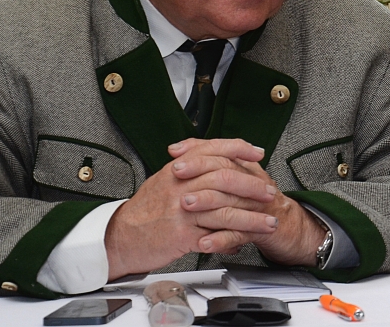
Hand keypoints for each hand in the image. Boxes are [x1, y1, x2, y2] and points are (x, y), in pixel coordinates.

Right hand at [104, 139, 275, 278]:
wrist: (120, 237)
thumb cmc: (144, 211)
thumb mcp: (164, 180)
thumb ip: (189, 166)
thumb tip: (214, 155)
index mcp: (178, 169)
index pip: (213, 149)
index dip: (238, 148)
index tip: (257, 153)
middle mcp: (181, 185)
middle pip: (224, 178)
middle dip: (253, 185)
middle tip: (270, 192)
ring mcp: (181, 210)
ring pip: (225, 209)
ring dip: (252, 217)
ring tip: (269, 221)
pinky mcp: (182, 234)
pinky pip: (215, 235)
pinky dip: (234, 239)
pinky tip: (246, 241)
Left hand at [177, 156, 327, 266]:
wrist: (289, 227)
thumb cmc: (258, 204)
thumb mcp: (237, 180)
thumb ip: (213, 166)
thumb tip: (183, 151)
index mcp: (246, 169)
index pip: (222, 153)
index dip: (198, 152)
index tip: (175, 156)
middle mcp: (252, 183)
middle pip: (226, 171)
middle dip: (199, 172)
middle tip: (176, 176)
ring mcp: (257, 206)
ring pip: (231, 201)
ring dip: (207, 204)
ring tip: (186, 208)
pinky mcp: (262, 229)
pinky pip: (240, 233)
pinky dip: (221, 239)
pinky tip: (204, 243)